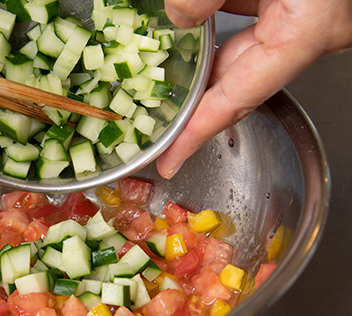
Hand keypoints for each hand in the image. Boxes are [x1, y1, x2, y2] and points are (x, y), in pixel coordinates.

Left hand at [157, 0, 351, 178]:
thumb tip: (176, 15)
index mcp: (305, 33)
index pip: (237, 99)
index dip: (198, 134)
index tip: (170, 159)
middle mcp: (304, 30)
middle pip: (232, 75)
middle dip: (190, 91)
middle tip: (153, 109)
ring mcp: (301, 11)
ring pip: (237, 40)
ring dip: (197, 48)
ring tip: (158, 60)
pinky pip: (246, 10)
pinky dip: (214, 13)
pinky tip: (186, 13)